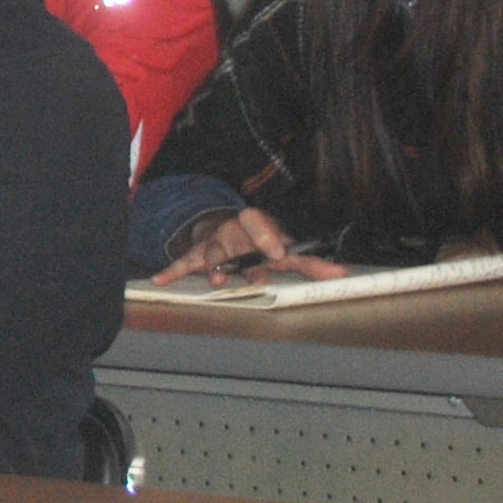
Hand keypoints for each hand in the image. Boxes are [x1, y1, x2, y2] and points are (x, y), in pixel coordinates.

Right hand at [153, 206, 344, 287]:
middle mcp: (233, 231)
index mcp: (256, 226)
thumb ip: (312, 264)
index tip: (278, 252)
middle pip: (231, 235)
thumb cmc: (262, 242)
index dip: (267, 236)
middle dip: (237, 254)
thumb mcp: (287, 250)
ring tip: (216, 281)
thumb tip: (343, 274)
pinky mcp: (196, 255)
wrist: (230, 229)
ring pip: (209, 250)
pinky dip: (171, 271)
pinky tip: (159, 280)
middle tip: (248, 272)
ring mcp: (213, 243)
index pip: (259, 221)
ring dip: (212, 265)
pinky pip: (182, 262)